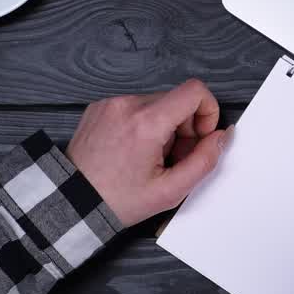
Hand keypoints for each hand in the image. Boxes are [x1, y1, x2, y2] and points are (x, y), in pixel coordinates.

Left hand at [66, 79, 229, 226]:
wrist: (73, 202)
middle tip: (172, 158)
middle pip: (176, 99)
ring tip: (150, 158)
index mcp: (146, 123)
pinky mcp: (100, 107)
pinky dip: (142, 124)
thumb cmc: (116, 200)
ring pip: (156, 103)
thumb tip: (220, 138)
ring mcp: (110, 104)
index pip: (195, 91)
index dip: (208, 112)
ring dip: (163, 127)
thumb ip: (204, 161)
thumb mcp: (169, 191)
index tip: (200, 136)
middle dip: (184, 127)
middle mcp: (127, 105)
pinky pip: (134, 107)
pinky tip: (132, 151)